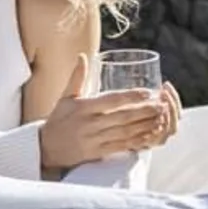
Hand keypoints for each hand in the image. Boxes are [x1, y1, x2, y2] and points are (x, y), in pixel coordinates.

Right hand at [40, 57, 178, 176]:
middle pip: (123, 117)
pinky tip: (149, 136)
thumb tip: (83, 56)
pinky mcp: (99, 152)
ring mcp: (95, 140)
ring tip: (160, 118)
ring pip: (125, 132)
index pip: (111, 100)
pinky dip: (137, 141)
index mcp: (83, 107)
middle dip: (144, 111)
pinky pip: (122, 147)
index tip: (148, 92)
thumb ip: (77, 77)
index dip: (131, 96)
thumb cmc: (58, 119)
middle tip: (161, 104)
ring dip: (145, 126)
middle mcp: (90, 124)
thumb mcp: (65, 97)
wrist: (45, 147)